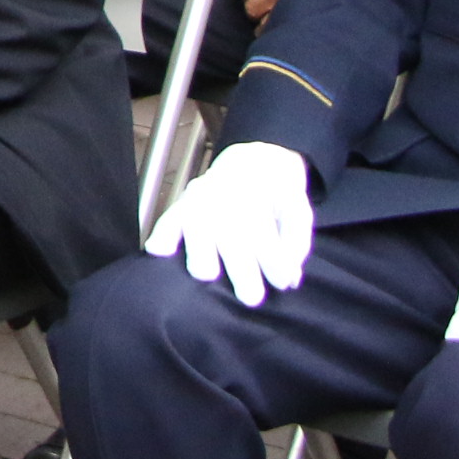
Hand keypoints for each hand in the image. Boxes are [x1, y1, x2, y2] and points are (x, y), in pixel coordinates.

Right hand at [147, 140, 313, 304]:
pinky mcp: (183, 204)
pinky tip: (159, 252)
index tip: (282, 283)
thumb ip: (296, 244)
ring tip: (209, 275)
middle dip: (242, 274)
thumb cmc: (276, 193)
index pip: (267, 241)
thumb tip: (290, 279)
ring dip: (202, 259)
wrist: (252, 160)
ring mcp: (203, 202)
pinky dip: (162, 236)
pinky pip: (167, 220)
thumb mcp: (298, 210)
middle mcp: (228, 202)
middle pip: (233, 243)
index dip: (275, 266)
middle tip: (250, 298)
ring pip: (198, 232)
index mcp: (261, 202)